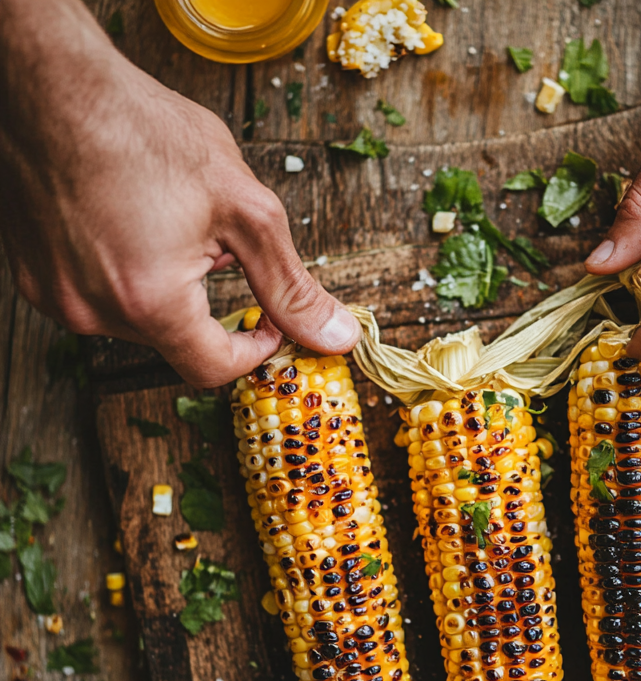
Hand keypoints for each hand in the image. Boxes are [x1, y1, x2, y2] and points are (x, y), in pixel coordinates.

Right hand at [0, 0, 359, 387]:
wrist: (49, 80)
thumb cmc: (142, 131)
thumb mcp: (245, 211)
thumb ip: (291, 286)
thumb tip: (337, 337)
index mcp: (149, 303)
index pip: (213, 369)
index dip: (252, 350)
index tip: (267, 320)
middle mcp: (93, 311)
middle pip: (175, 342)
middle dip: (206, 305)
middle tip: (213, 246)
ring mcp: (53, 295)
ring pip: (136, 320)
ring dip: (164, 288)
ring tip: (165, 224)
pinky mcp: (31, 276)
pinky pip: (95, 296)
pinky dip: (123, 275)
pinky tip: (127, 225)